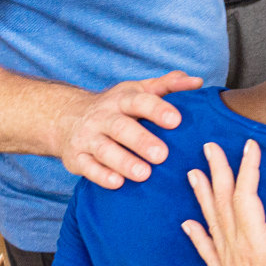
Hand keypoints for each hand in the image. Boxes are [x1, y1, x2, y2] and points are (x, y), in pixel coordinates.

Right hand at [56, 71, 202, 188]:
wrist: (67, 118)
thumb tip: (197, 82)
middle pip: (121, 128)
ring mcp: (88, 138)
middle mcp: (103, 117)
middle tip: (162, 155)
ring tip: (144, 174)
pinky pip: (88, 168)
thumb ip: (168, 85)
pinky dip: (101, 176)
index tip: (176, 120)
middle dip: (141, 141)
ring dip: (124, 162)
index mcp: (122, 99)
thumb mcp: (139, 90)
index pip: (140, 102)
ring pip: (104, 150)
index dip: (157, 110)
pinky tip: (117, 183)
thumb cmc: (117, 107)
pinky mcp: (76, 158)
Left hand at [182, 141, 265, 265]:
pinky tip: (187, 225)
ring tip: (193, 174)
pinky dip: (196, 236)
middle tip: (209, 146)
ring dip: (202, 197)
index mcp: (256, 247)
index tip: (250, 145)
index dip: (247, 169)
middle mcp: (237, 254)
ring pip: (211, 224)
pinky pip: (207, 253)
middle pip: (223, 205)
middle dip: (217, 173)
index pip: (246, 198)